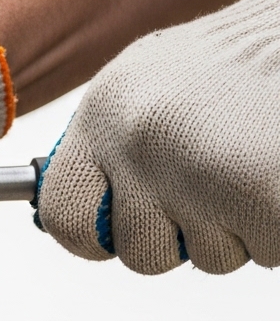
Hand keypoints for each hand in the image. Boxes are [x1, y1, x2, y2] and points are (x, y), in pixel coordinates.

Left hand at [35, 0, 279, 274]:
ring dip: (240, 227)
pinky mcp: (257, 193)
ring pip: (209, 257)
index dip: (95, 236)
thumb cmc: (239, 62)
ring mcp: (196, 167)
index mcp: (104, 112)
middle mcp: (138, 139)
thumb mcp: (150, 88)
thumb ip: (109, 153)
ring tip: (256, 160)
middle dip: (185, 234)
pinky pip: (264, 252)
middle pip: (141, 253)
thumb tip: (85, 227)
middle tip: (219, 177)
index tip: (127, 222)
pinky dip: (279, 228)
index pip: (62, 217)